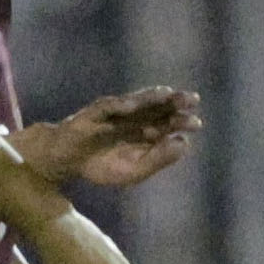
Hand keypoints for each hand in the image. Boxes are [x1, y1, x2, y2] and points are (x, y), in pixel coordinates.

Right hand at [16, 88, 200, 190]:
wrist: (66, 162)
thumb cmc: (101, 165)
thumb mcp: (134, 170)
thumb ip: (158, 159)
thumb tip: (184, 144)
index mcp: (144, 132)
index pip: (167, 123)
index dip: (182, 121)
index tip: (196, 123)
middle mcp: (133, 118)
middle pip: (157, 107)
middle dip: (174, 102)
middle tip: (193, 100)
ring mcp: (114, 112)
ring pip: (136, 101)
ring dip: (152, 96)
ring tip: (167, 94)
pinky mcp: (94, 112)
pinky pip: (107, 106)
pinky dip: (119, 105)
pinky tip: (131, 105)